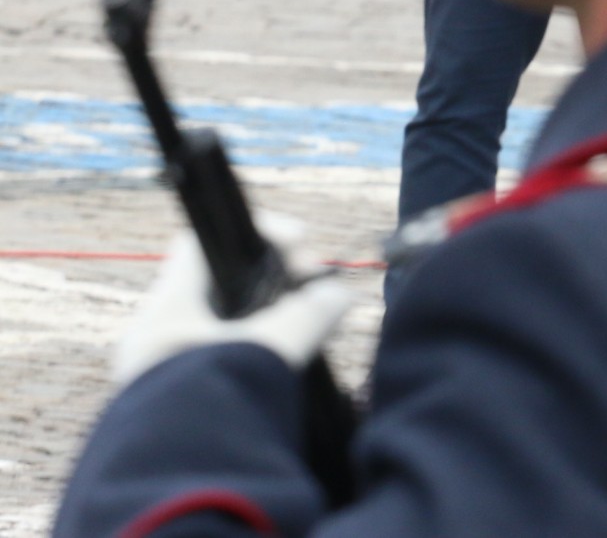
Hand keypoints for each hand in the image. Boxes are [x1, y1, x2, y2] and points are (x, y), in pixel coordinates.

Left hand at [113, 215, 353, 387]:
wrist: (175, 482)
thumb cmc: (214, 402)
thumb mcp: (268, 348)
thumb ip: (308, 314)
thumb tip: (338, 294)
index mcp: (167, 309)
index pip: (202, 242)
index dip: (255, 233)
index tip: (300, 245)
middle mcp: (159, 334)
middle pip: (223, 282)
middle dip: (275, 282)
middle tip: (315, 290)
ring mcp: (168, 369)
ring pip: (229, 323)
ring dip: (273, 319)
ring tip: (313, 329)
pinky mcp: (183, 402)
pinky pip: (227, 357)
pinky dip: (262, 351)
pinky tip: (293, 363)